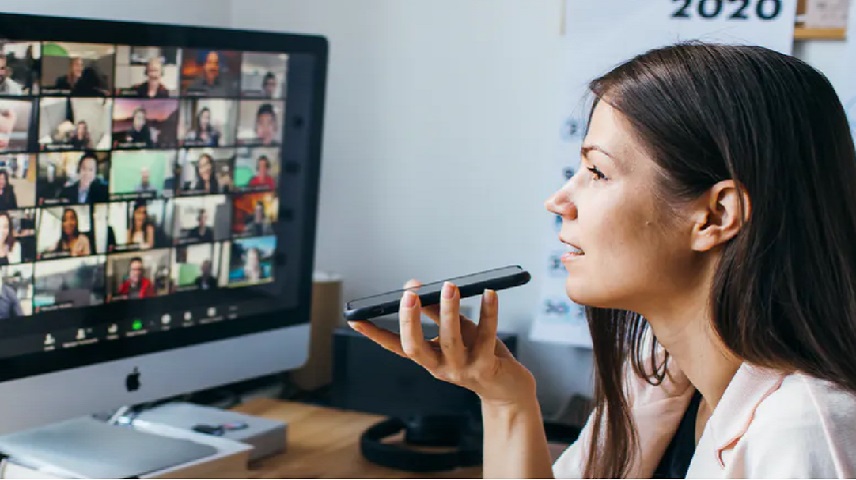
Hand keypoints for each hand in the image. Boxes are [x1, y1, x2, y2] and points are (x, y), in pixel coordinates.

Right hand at [349, 280, 535, 407]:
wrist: (509, 389)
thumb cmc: (479, 355)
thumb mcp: (456, 332)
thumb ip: (438, 312)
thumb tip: (419, 287)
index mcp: (428, 358)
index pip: (395, 346)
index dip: (374, 334)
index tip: (354, 319)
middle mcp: (440, 367)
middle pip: (416, 348)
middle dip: (410, 321)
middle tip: (409, 294)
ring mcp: (462, 370)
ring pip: (450, 342)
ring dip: (448, 312)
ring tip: (449, 286)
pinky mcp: (487, 367)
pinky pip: (486, 337)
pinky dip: (488, 313)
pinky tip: (490, 294)